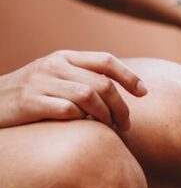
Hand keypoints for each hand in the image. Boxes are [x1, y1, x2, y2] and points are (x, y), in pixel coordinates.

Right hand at [0, 50, 146, 130]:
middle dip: (122, 107)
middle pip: (103, 84)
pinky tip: (84, 129)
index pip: (105, 60)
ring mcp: (40, 82)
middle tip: (126, 125)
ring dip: (106, 116)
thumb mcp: (56, 79)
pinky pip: (68, 111)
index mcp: (64, 57)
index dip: (129, 76)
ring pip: (89, 97)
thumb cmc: (30, 96)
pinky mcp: (29, 102)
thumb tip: (120, 94)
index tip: (144, 93)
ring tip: (111, 130)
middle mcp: (54, 65)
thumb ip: (82, 80)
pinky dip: (82, 121)